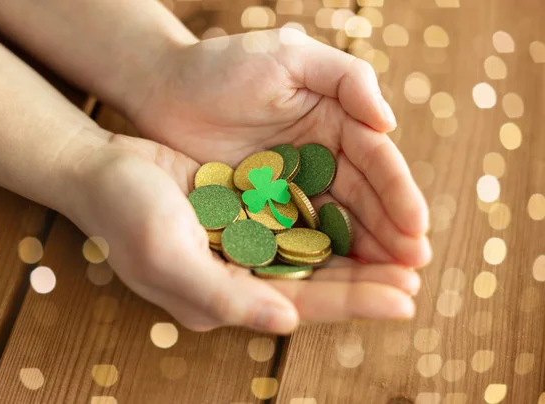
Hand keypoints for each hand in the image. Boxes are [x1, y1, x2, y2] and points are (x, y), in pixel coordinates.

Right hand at [70, 134, 421, 333]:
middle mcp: (235, 276)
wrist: (102, 169)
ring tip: (402, 247)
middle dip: (364, 279)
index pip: (297, 304)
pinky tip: (358, 210)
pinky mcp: (241, 212)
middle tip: (418, 273)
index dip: (352, 302)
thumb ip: (224, 297)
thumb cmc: (126, 215)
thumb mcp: (168, 258)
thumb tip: (285, 323)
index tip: (405, 299)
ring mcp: (239, 243)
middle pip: (311, 280)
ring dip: (352, 248)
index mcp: (220, 299)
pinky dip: (325, 217)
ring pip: (307, 250)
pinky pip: (291, 218)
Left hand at [126, 29, 431, 267]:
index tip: (417, 227)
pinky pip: (293, 236)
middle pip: (362, 200)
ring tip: (388, 284)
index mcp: (335, 122)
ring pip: (332, 224)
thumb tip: (388, 124)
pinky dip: (315, 258)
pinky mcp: (260, 209)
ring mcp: (291, 187)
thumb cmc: (225, 63)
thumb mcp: (292, 55)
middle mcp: (320, 158)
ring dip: (362, 253)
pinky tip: (336, 282)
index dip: (399, 194)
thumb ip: (347, 79)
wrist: (165, 87)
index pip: (375, 162)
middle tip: (413, 268)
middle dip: (390, 233)